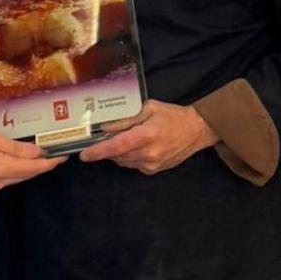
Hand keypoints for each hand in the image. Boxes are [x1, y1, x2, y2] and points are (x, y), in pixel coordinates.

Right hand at [0, 128, 63, 190]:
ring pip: (19, 177)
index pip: (33, 168)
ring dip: (32, 168)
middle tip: (57, 153)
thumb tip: (37, 153)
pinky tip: (22, 161)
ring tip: (44, 156)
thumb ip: (15, 147)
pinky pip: (9, 178)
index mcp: (2, 169)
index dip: (50, 163)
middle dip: (44, 165)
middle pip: (28, 174)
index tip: (64, 156)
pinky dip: (19, 170)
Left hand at [79, 100, 217, 174]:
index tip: (84, 155)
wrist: (196, 130)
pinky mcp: (153, 171)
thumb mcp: (149, 108)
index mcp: (147, 135)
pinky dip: (129, 157)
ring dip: (118, 153)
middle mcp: (148, 153)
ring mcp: (151, 164)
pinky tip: (137, 147)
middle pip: (117, 155)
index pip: (117, 146)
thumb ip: (127, 119)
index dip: (99, 151)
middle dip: (107, 149)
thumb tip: (105, 127)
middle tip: (104, 138)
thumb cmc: (172, 115)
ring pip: (123, 162)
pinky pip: (132, 165)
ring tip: (124, 139)